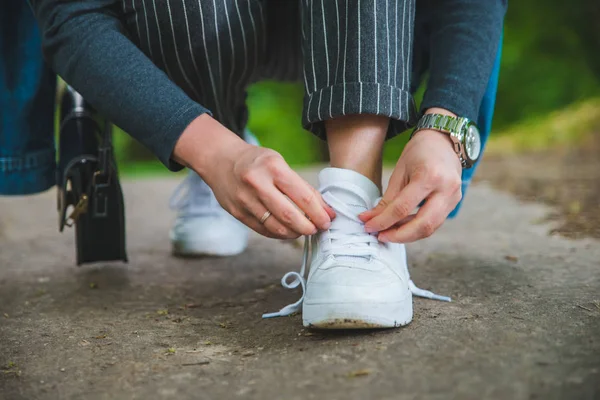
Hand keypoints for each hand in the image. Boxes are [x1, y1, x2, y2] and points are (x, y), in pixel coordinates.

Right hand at [173, 115, 334, 238]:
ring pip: (276, 227)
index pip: (303, 196)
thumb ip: (300, 186)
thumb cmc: (257, 162)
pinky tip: (287, 231)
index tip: (329, 219)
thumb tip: (325, 210)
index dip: (319, 212)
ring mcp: (245, 200)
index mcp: (273, 167)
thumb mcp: (279, 164)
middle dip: (309, 227)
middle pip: (290, 215)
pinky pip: (263, 230)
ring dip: (295, 233)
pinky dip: (279, 234)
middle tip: (318, 229)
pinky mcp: (237, 213)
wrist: (220, 160)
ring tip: (304, 231)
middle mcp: (257, 183)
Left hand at [359, 111, 461, 242]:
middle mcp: (446, 189)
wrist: (443, 141)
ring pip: (430, 228)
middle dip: (399, 236)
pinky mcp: (454, 203)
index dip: (383, 221)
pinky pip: (434, 222)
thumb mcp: (399, 171)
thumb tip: (369, 219)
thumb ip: (387, 199)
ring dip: (407, 235)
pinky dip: (417, 227)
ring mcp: (454, 197)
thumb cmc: (419, 152)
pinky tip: (402, 226)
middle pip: (422, 225)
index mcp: (429, 176)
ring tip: (388, 233)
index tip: (368, 226)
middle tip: (380, 236)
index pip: (403, 208)